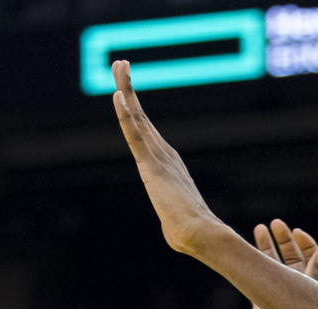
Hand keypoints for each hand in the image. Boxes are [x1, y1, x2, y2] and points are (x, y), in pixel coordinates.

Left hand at [111, 59, 230, 255]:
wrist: (200, 235)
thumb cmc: (190, 234)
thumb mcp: (175, 221)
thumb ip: (172, 217)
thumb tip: (176, 233)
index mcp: (167, 164)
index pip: (145, 132)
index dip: (134, 109)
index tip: (125, 89)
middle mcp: (164, 154)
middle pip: (140, 116)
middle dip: (129, 87)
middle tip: (121, 63)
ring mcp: (158, 157)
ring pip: (137, 117)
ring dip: (126, 89)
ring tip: (119, 65)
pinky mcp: (152, 165)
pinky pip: (135, 135)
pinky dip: (126, 115)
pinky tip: (118, 95)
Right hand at [247, 220, 317, 308]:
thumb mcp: (307, 302)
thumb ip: (314, 277)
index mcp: (313, 288)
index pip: (312, 258)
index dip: (305, 243)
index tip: (296, 232)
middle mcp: (296, 291)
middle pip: (292, 257)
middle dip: (285, 239)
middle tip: (276, 223)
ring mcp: (277, 297)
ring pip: (272, 265)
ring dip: (267, 247)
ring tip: (259, 227)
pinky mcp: (261, 305)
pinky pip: (256, 278)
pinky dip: (252, 264)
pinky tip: (245, 251)